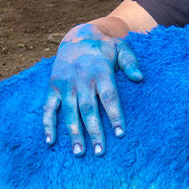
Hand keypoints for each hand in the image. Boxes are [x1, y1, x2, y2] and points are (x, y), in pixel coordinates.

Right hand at [42, 23, 142, 154]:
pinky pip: (48, 107)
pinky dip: (47, 124)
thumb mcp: (121, 48)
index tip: (121, 133)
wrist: (77, 37)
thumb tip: (140, 78)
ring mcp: (65, 84)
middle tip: (100, 152)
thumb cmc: (104, 48)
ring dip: (74, 133)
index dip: (115, 115)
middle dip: (94, 131)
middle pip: (88, 109)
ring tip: (79, 152)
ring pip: (69, 112)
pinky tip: (51, 141)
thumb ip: (130, 63)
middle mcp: (81, 79)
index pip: (109, 96)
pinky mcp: (53, 87)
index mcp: (100, 71)